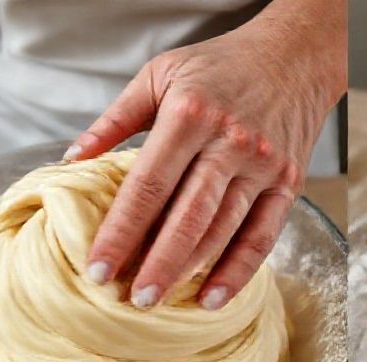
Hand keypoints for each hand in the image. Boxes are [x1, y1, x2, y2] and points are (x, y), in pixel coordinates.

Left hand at [66, 0, 345, 308]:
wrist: (294, 58)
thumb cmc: (220, 66)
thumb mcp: (160, 73)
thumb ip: (116, 118)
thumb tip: (72, 159)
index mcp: (190, 115)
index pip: (148, 185)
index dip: (121, 231)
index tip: (97, 266)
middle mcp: (230, 143)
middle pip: (188, 216)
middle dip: (157, 263)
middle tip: (131, 300)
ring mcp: (263, 167)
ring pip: (223, 230)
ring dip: (190, 271)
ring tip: (160, 300)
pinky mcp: (288, 184)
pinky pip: (262, 236)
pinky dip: (238, 271)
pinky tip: (213, 297)